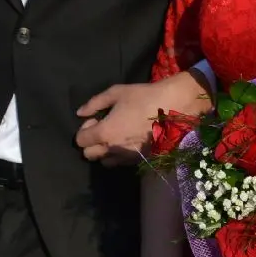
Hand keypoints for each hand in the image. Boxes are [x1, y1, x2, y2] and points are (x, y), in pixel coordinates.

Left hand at [76, 74, 207, 165]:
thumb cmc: (144, 97)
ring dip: (104, 152)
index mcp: (105, 132)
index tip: (95, 120)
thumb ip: (94, 104)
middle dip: (91, 143)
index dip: (84, 129)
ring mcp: (128, 157)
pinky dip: (120, 155)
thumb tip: (80, 113)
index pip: (81, 141)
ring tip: (115, 137)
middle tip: (103, 129)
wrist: (175, 108)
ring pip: (105, 162)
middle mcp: (113, 149)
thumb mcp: (116, 93)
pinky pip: (122, 163)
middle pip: (89, 155)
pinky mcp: (141, 160)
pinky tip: (128, 141)